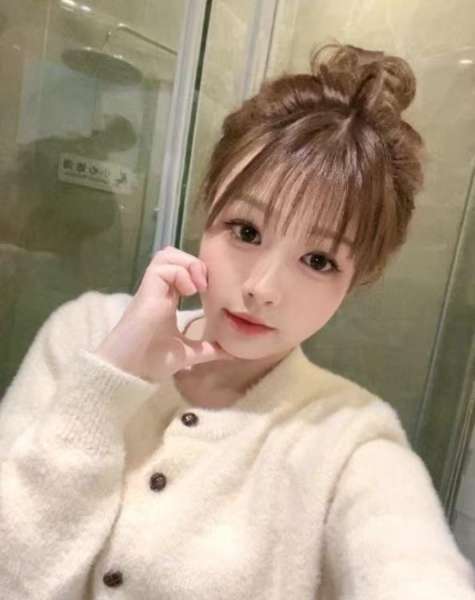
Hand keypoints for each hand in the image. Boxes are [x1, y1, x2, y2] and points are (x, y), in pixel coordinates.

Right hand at [93, 246, 233, 381]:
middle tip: (205, 286)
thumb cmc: (152, 361)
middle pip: (172, 255)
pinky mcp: (146, 292)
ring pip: (166, 255)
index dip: (197, 272)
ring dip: (187, 264)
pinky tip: (189, 292)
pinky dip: (180, 273)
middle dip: (194, 262)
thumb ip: (208, 349)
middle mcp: (159, 290)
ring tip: (197, 287)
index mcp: (167, 300)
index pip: (180, 270)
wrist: (131, 371)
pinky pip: (162, 267)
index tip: (210, 292)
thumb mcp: (188, 352)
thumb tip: (232, 353)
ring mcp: (152, 289)